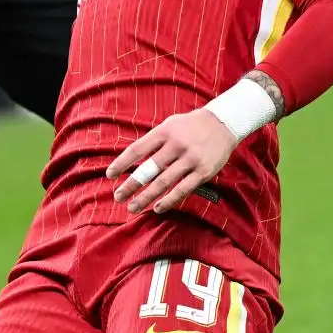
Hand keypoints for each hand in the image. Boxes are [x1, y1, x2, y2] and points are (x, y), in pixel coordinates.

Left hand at [106, 107, 237, 214]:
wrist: (223, 124)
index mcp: (164, 132)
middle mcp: (176, 145)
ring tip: (133, 207)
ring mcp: (190, 159)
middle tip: (118, 197)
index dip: (122, 163)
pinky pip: (183, 189)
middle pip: (149, 169)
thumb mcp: (169, 125)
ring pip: (164, 182)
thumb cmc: (190, 126)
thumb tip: (130, 160)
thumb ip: (152, 141)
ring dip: (146, 197)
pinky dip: (169, 200)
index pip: (137, 149)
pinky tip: (157, 208)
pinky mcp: (203, 172)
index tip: (110, 176)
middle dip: (131, 185)